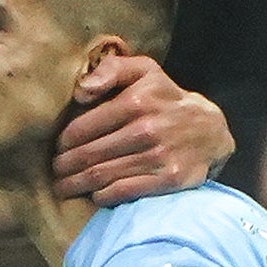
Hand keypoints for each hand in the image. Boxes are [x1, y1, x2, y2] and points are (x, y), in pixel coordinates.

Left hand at [53, 55, 232, 203]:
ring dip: (75, 185)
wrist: (210, 130)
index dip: (63, 142)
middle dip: (63, 167)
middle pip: (87, 155)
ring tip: (63, 187)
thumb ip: (111, 70)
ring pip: (100, 176)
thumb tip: (81, 91)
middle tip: (55, 172)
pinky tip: (93, 195)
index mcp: (136, 102)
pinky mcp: (169, 179)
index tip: (57, 149)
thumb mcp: (144, 72)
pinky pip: (122, 192)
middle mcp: (147, 129)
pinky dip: (101, 196)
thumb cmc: (165, 99)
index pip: (81, 128)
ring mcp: (159, 156)